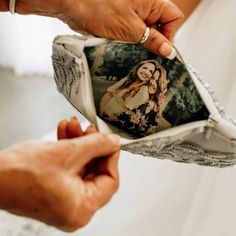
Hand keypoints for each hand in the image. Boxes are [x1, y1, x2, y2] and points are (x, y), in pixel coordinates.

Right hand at [0, 118, 119, 231]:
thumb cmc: (20, 173)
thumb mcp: (68, 152)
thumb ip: (97, 145)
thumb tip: (113, 142)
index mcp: (81, 209)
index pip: (110, 181)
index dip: (111, 156)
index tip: (109, 140)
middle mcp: (75, 210)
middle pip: (96, 172)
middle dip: (91, 146)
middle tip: (89, 129)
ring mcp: (65, 201)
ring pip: (82, 167)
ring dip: (78, 144)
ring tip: (73, 126)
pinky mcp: (56, 191)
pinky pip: (70, 169)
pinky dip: (69, 151)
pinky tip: (65, 133)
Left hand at [61, 0, 183, 56]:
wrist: (74, 6)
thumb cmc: (99, 9)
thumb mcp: (130, 29)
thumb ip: (152, 40)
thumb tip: (168, 51)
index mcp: (152, 1)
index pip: (174, 18)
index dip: (169, 35)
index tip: (159, 49)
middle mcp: (145, 6)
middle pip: (160, 27)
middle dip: (154, 42)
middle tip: (144, 52)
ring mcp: (134, 14)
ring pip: (147, 33)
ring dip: (141, 44)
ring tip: (130, 47)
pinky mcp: (124, 22)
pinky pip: (135, 35)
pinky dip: (132, 43)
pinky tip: (124, 46)